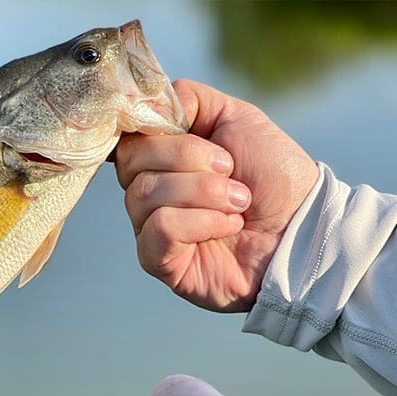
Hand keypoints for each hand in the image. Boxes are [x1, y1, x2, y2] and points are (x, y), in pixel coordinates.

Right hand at [113, 79, 317, 311]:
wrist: (305, 227)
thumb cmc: (275, 176)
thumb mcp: (237, 117)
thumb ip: (188, 99)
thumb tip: (148, 103)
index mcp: (160, 156)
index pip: (126, 134)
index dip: (151, 126)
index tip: (191, 128)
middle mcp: (148, 189)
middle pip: (131, 160)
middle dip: (187, 157)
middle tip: (230, 169)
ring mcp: (149, 225)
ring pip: (144, 193)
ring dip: (203, 191)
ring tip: (240, 202)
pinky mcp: (158, 259)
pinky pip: (160, 228)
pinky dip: (201, 221)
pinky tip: (228, 225)